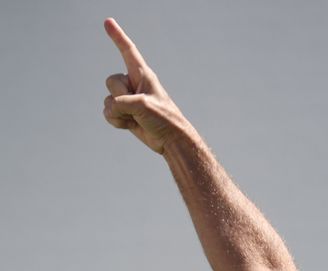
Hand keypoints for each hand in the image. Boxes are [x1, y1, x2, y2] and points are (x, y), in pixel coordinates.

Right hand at [102, 18, 194, 153]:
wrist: (170, 140)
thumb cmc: (163, 119)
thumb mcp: (143, 106)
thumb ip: (121, 102)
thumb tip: (109, 109)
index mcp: (143, 75)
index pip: (128, 51)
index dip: (117, 36)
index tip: (108, 22)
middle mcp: (133, 83)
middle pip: (111, 81)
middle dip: (121, 96)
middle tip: (139, 106)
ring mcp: (127, 98)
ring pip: (107, 100)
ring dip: (119, 113)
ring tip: (138, 117)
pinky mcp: (123, 112)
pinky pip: (107, 113)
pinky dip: (117, 121)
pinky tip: (132, 125)